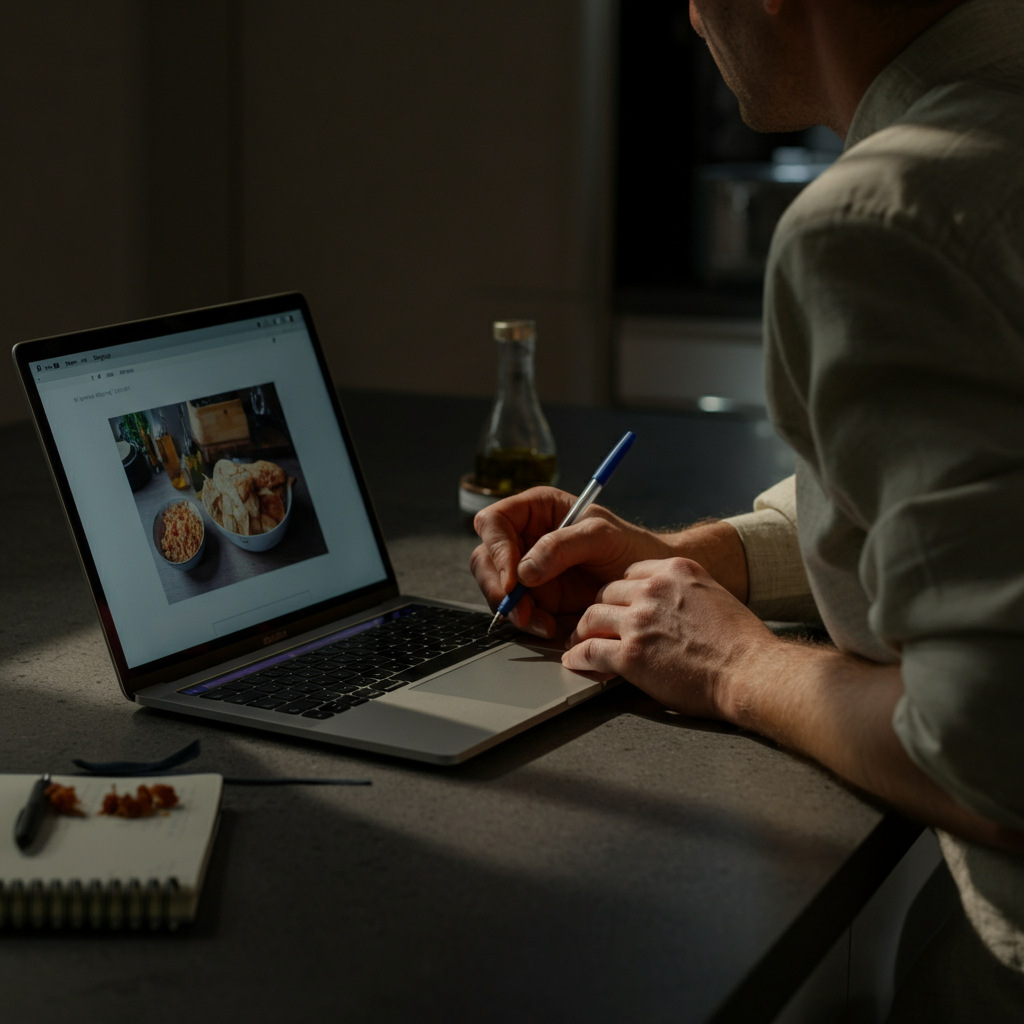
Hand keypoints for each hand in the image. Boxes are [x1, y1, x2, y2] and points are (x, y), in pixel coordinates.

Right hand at [470, 487, 675, 638]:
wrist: (650, 584)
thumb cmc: (631, 547)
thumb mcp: (602, 536)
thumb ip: (562, 545)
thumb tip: (525, 569)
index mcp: (536, 510)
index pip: (494, 522)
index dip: (496, 548)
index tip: (514, 577)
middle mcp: (525, 539)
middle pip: (485, 559)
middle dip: (498, 587)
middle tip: (520, 609)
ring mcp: (529, 571)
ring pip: (496, 590)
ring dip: (513, 610)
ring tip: (541, 622)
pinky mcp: (537, 599)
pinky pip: (517, 612)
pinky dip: (528, 624)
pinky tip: (549, 627)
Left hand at [562, 557, 776, 717]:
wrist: (752, 672)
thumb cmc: (742, 644)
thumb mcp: (714, 596)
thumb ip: (684, 593)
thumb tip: (667, 608)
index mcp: (675, 570)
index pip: (630, 572)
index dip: (620, 592)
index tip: (616, 604)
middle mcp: (654, 589)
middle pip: (606, 592)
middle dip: (600, 609)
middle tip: (593, 624)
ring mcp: (640, 620)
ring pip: (591, 617)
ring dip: (582, 631)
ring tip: (578, 642)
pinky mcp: (631, 654)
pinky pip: (590, 650)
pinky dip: (578, 656)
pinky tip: (574, 661)